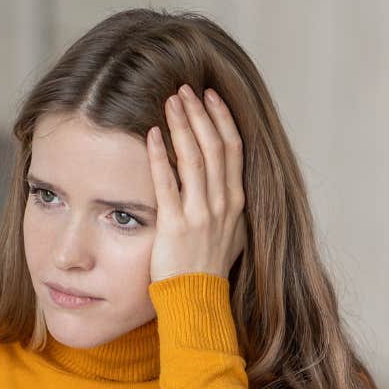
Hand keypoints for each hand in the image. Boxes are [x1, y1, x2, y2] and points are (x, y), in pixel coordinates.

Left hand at [145, 85, 246, 281]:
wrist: (198, 300)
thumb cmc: (209, 268)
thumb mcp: (231, 234)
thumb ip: (228, 206)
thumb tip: (224, 185)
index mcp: (236, 202)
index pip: (234, 149)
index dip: (222, 119)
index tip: (210, 96)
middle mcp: (222, 204)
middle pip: (215, 146)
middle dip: (201, 113)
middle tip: (186, 88)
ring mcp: (201, 214)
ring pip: (195, 159)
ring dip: (183, 125)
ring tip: (172, 100)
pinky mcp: (176, 226)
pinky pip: (168, 184)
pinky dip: (160, 157)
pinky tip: (152, 134)